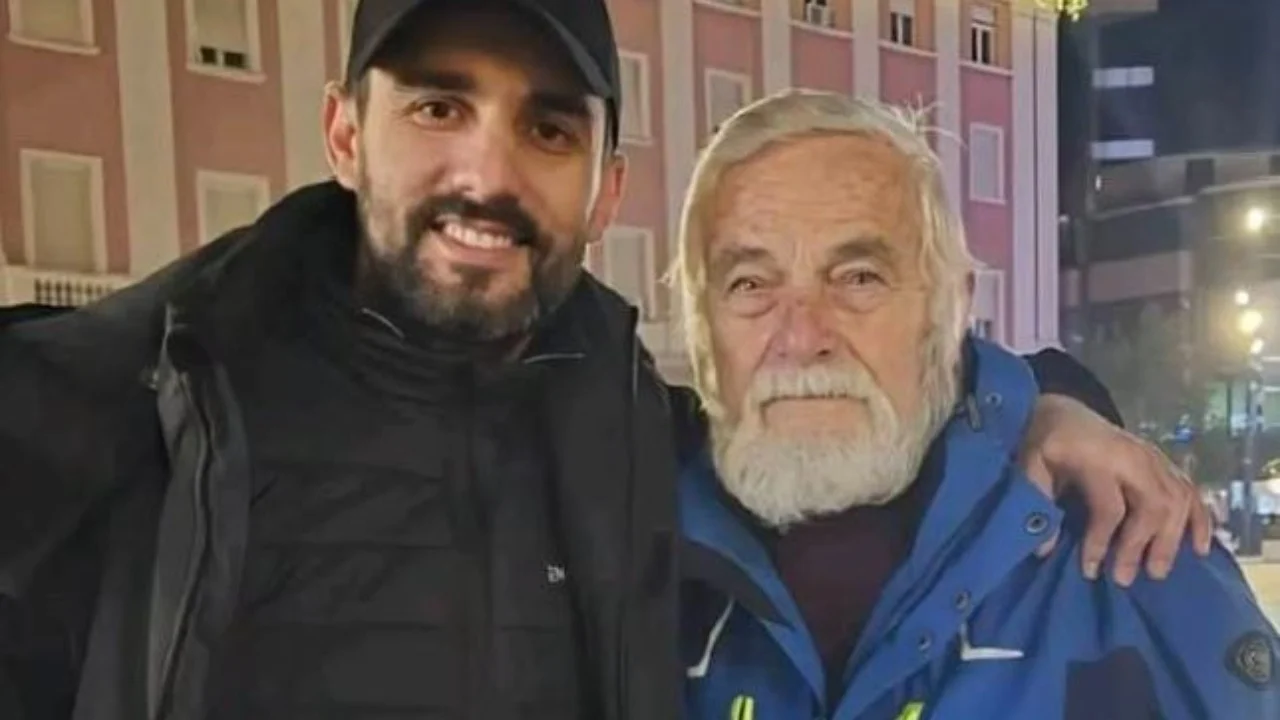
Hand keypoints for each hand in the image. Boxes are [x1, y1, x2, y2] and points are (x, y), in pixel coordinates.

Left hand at [1018, 395, 1213, 586]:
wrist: (1064, 413)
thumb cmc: (1046, 444)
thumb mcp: (1030, 467)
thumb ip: (1038, 503)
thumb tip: (1044, 549)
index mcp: (1098, 458)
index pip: (1109, 507)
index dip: (1101, 542)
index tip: (1090, 571)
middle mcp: (1133, 457)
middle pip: (1152, 505)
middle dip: (1141, 546)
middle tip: (1124, 579)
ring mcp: (1154, 458)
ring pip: (1177, 501)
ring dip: (1171, 539)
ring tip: (1156, 571)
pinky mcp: (1166, 462)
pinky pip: (1192, 492)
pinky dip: (1200, 520)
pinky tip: (1199, 548)